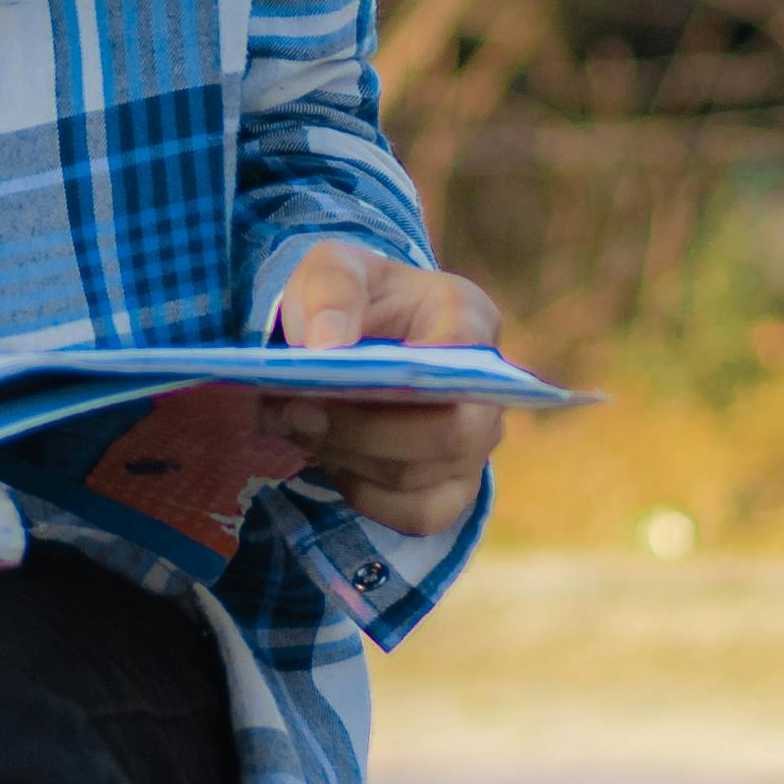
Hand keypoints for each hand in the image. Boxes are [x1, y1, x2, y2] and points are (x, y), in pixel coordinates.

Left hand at [264, 240, 510, 535]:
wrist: (348, 340)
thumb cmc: (348, 300)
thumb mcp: (330, 269)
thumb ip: (330, 294)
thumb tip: (329, 350)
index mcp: (469, 319)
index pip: (463, 361)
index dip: (400, 382)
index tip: (325, 373)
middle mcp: (489, 389)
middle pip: (451, 434)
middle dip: (363, 430)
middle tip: (293, 410)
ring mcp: (477, 444)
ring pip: (421, 478)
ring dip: (349, 458)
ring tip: (294, 424)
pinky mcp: (454, 489)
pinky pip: (417, 515)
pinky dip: (363, 494)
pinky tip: (330, 458)